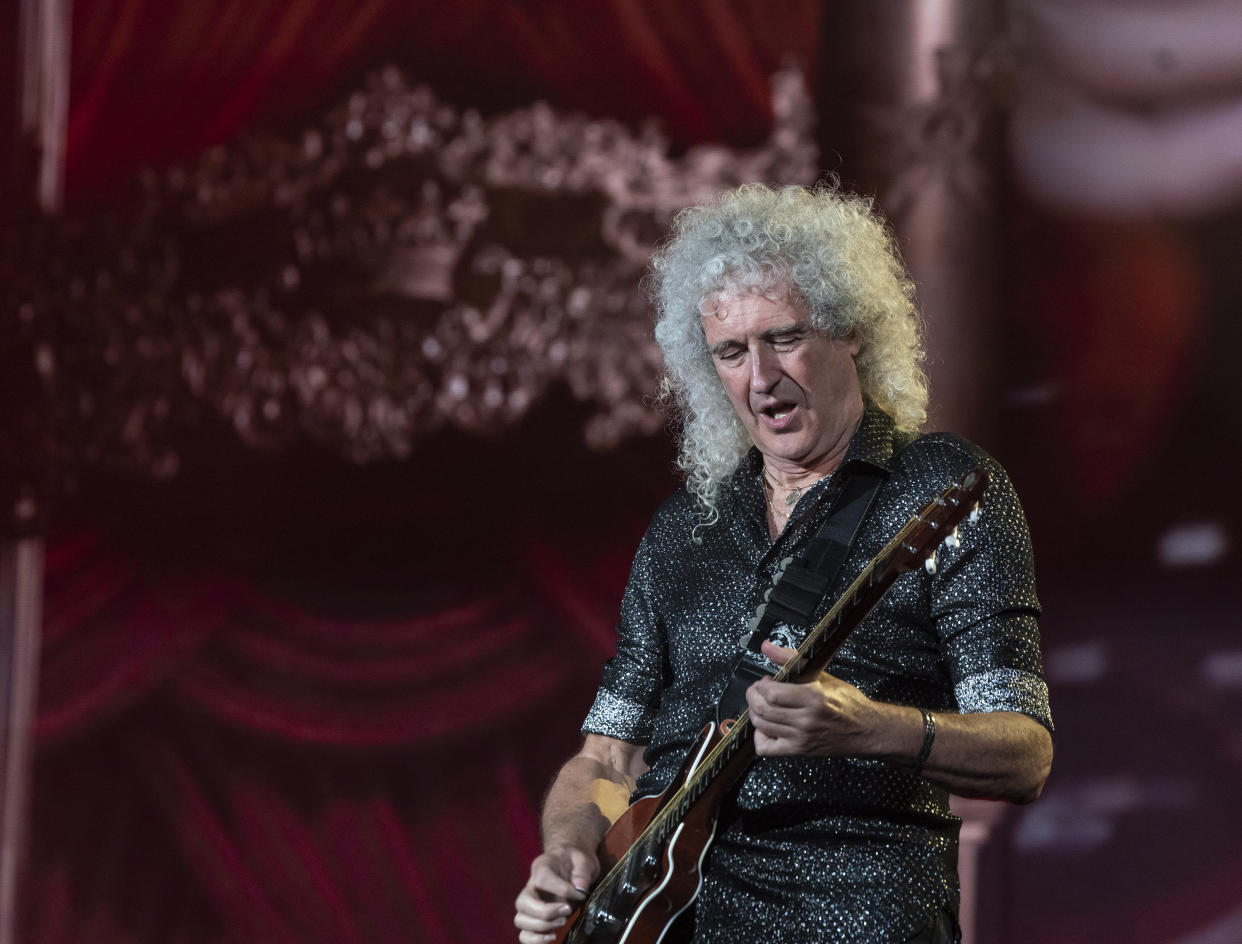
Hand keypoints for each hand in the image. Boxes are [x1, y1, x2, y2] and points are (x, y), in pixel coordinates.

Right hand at [514, 846, 597, 942]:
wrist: (571, 864)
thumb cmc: (576, 861)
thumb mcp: (583, 859)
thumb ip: (582, 872)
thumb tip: (580, 888)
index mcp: (541, 868)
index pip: (542, 881)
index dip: (562, 890)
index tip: (580, 894)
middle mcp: (531, 887)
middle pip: (523, 903)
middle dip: (545, 912)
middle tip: (567, 910)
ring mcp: (531, 904)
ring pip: (520, 920)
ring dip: (541, 926)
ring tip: (562, 922)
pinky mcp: (535, 918)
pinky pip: (524, 934)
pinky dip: (535, 940)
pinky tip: (553, 935)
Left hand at [746, 640, 887, 756]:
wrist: (865, 730)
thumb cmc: (846, 702)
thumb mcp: (821, 674)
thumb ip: (790, 659)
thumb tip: (766, 647)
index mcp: (814, 698)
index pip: (772, 693)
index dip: (762, 685)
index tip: (766, 680)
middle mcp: (806, 720)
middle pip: (763, 710)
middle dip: (753, 696)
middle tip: (758, 690)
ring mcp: (802, 738)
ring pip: (761, 726)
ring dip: (754, 712)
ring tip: (763, 704)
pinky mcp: (799, 751)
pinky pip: (766, 748)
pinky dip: (760, 736)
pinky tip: (768, 726)